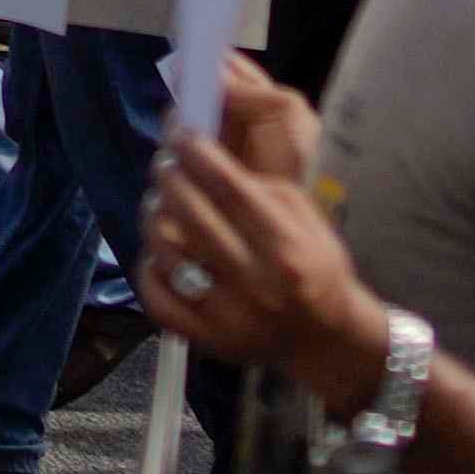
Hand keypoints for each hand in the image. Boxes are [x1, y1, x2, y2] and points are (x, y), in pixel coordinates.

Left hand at [136, 65, 377, 403]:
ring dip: (155, 218)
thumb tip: (203, 153)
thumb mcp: (306, 218)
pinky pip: (157, 297)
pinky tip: (160, 250)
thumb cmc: (316, 267)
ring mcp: (228, 318)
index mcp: (286, 248)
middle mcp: (256, 285)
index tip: (180, 132)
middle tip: (166, 161)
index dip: (196, 153)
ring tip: (160, 201)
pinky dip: (150, 267)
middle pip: (191, 215)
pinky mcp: (205, 341)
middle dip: (170, 177)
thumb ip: (258, 186)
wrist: (325, 339)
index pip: (228, 188)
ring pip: (166, 254)